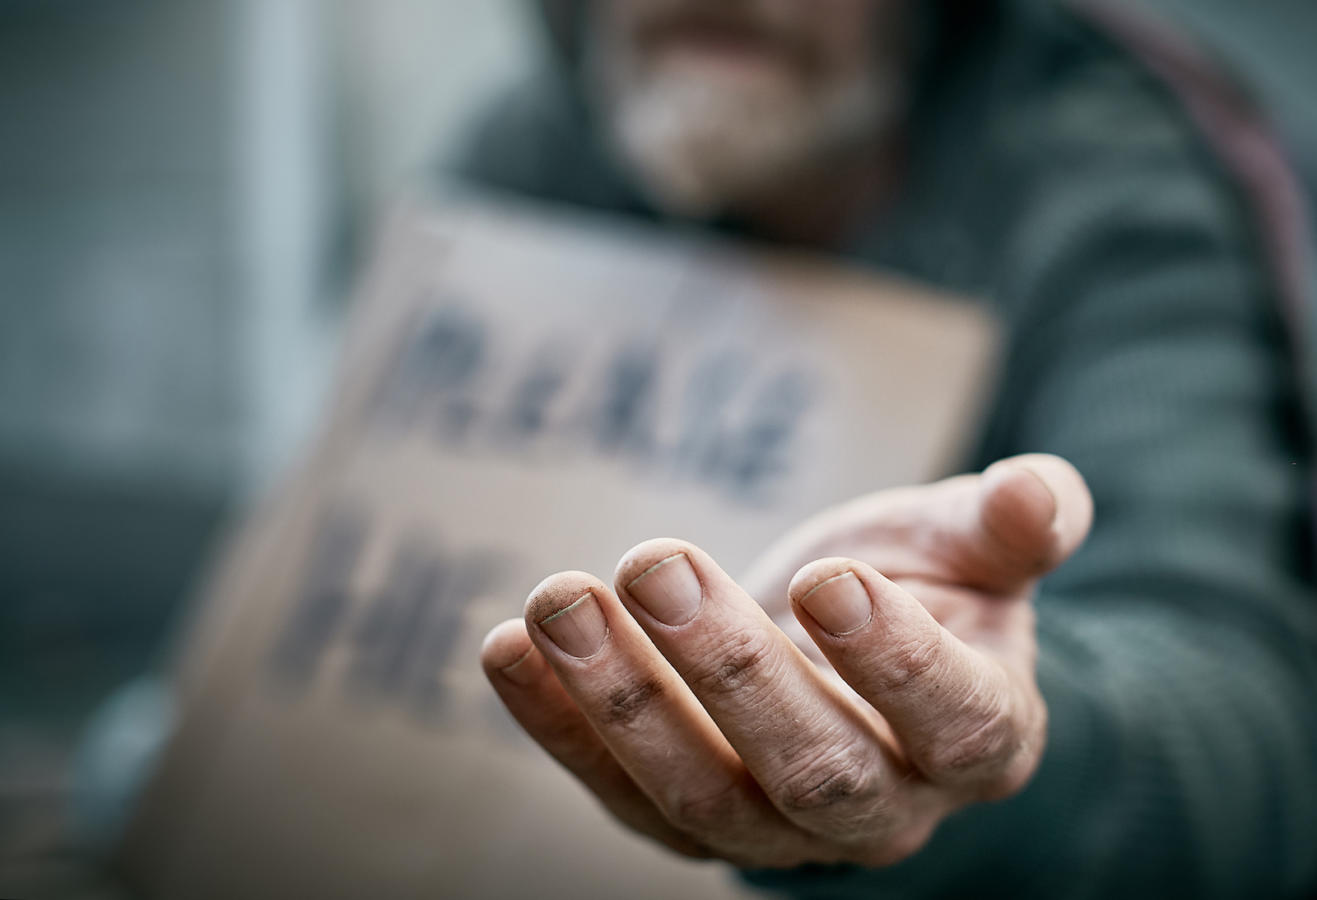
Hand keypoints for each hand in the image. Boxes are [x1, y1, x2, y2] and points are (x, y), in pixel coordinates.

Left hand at [480, 454, 1092, 867]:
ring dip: (621, 702)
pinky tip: (504, 649)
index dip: (896, 662)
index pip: (953, 720)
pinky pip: (619, 793)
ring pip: (703, 798)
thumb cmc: (920, 588)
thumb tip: (1042, 493)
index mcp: (980, 736)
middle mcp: (886, 807)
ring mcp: (778, 831)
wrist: (842, 647)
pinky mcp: (686, 820)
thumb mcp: (967, 546)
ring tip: (555, 601)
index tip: (827, 577)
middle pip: (814, 769)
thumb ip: (1009, 524)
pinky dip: (558, 725)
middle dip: (727, 670)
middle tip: (654, 561)